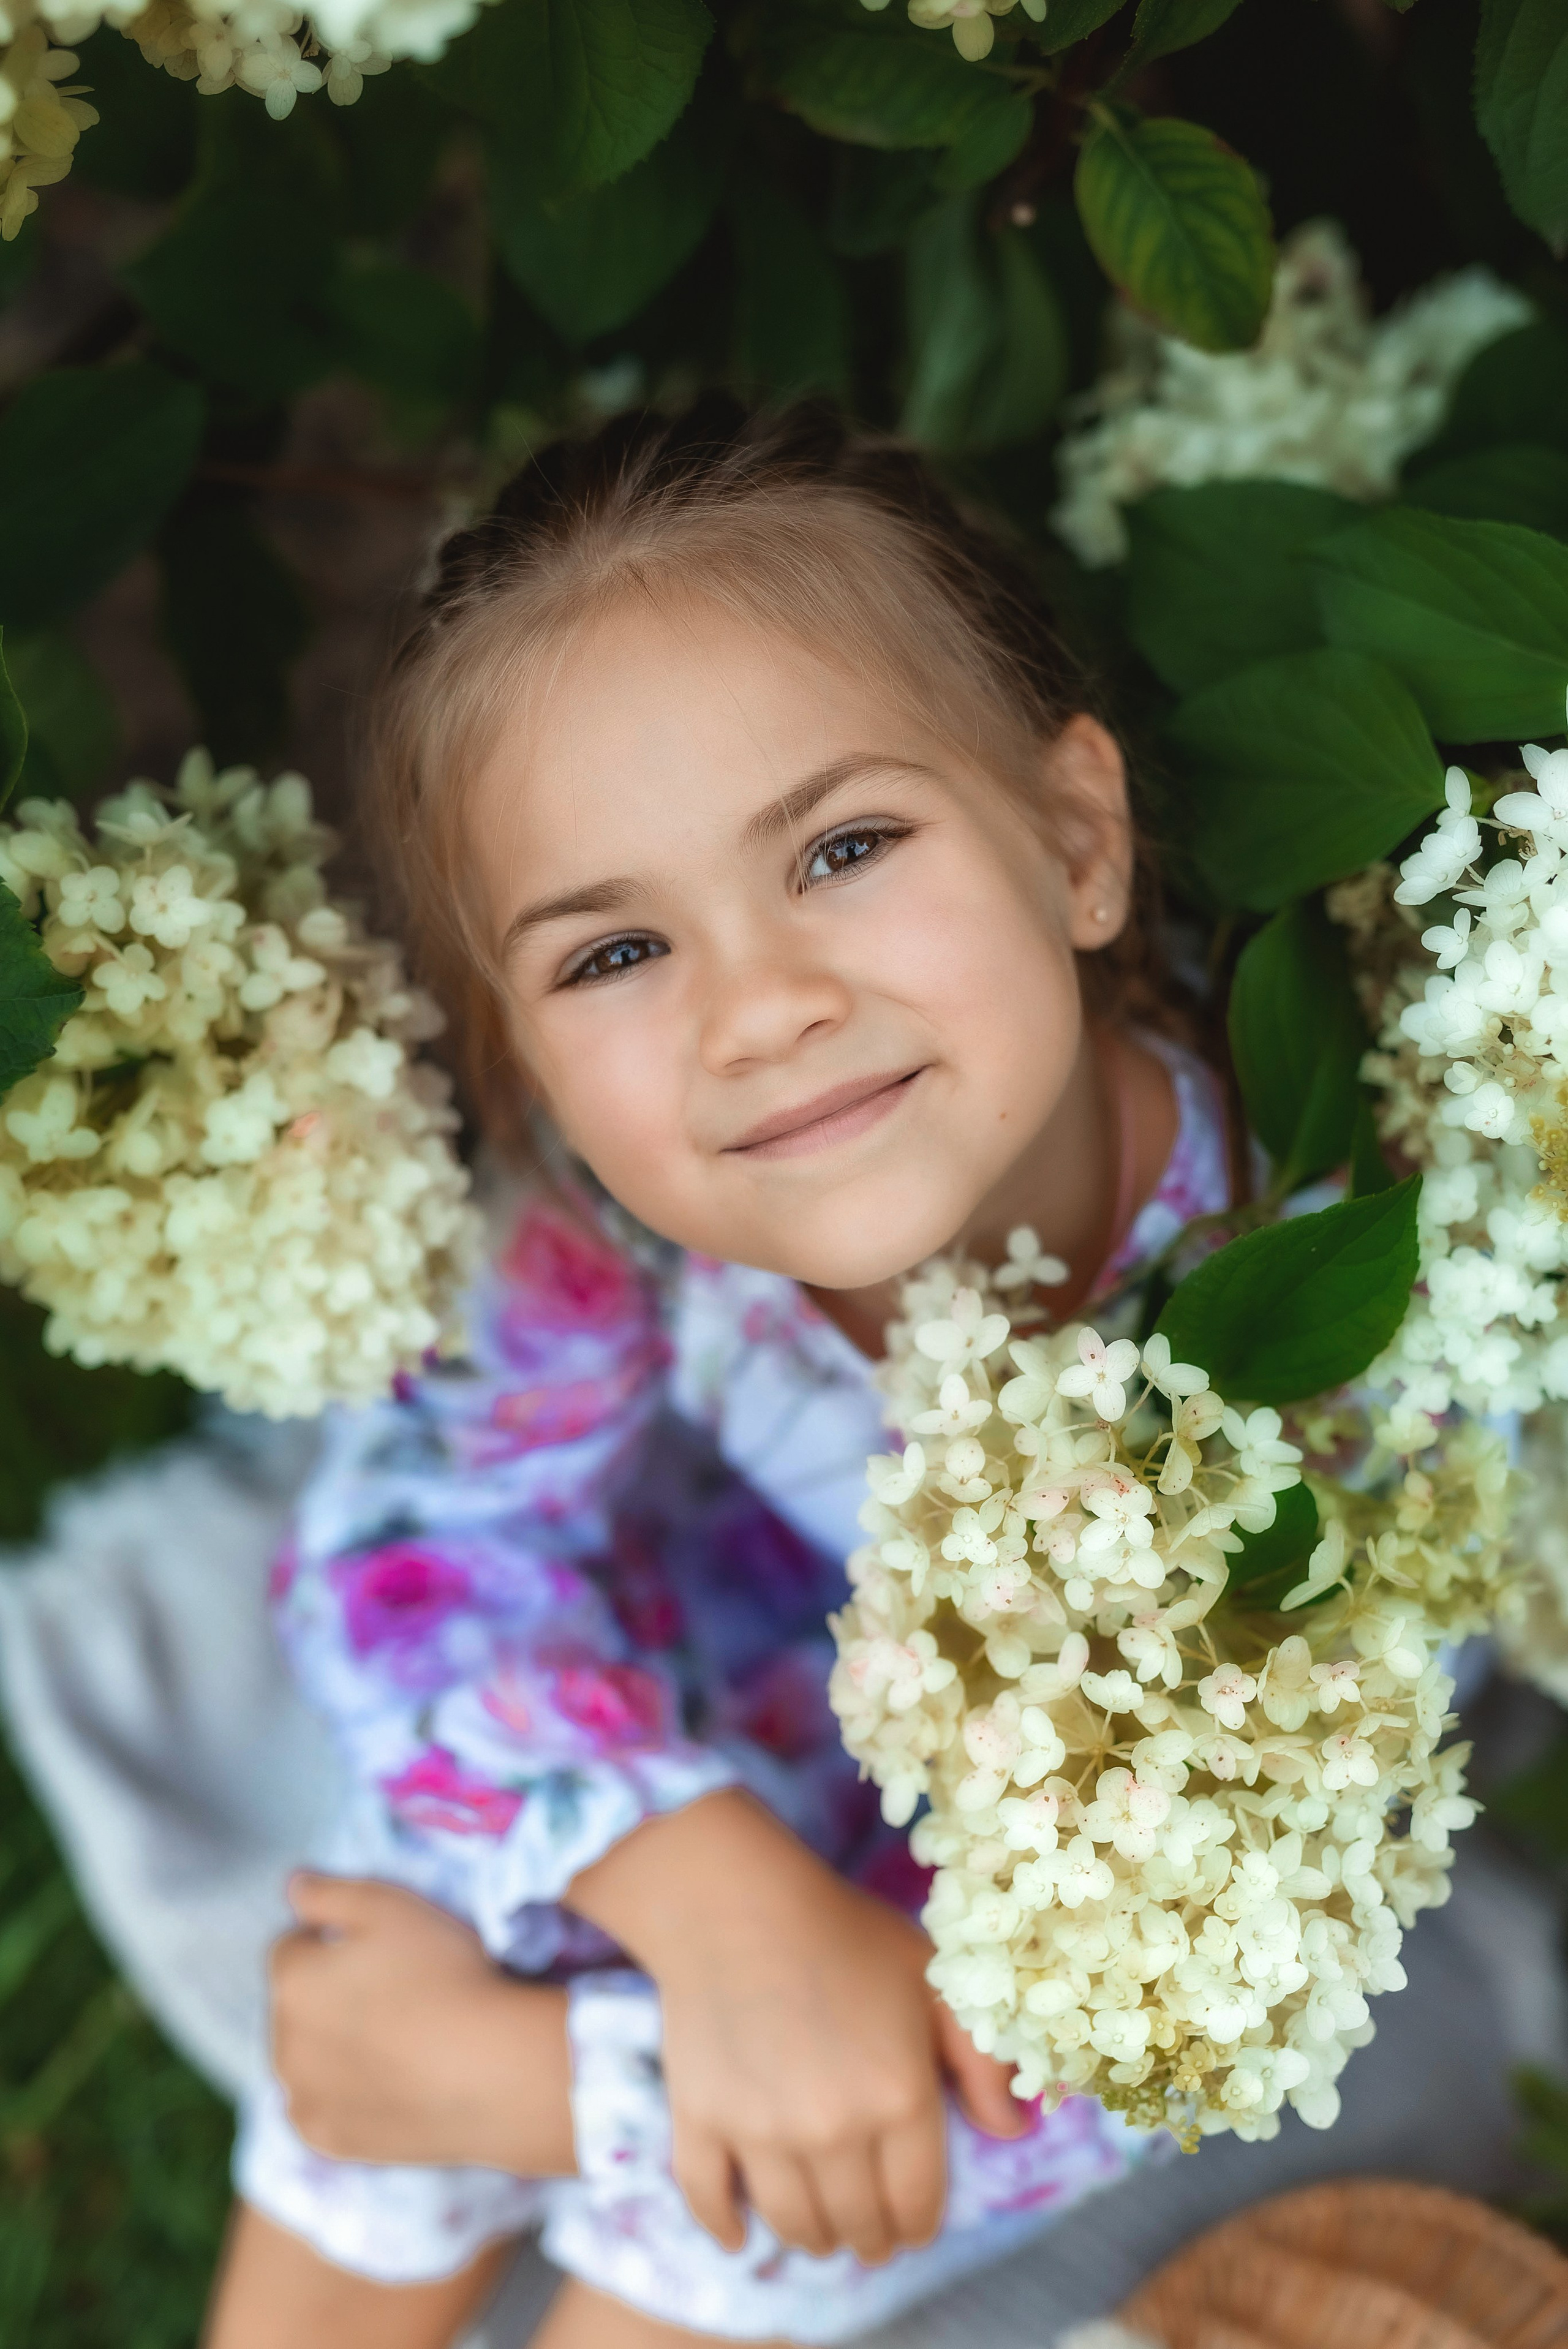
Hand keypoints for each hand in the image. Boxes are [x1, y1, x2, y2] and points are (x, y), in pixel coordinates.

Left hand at [270, 1875, 575, 2174]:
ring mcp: (302, 2096)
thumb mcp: (391, 1906)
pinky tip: (386, 2082)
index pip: (291, 1946)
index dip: (332, 1939)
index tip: (381, 1948)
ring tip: (393, 2039)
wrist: (493, 2072)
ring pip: (303, 2056)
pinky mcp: (327, 2141)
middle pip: (294, 2002)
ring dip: (328, 2043)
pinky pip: (320, 2106)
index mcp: (293, 1979)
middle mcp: (282, 2040)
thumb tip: (290, 1885)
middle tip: (392, 1991)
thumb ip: (330, 1892)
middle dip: (326, 1992)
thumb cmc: (445, 1974)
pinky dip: (341, 2093)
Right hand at [566, 1792, 1023, 2266]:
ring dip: (813, 2238)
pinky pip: (711, 2201)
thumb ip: (981, 2060)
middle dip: (872, 2237)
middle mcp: (832, 2129)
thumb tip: (1012, 2133)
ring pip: (793, 2225)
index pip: (917, 2206)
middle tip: (871, 2232)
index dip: (919, 2227)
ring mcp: (760, 2131)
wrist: (737, 1900)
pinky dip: (727, 2227)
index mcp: (899, 2097)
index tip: (913, 2228)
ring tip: (822, 2230)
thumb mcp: (934, 1980)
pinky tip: (740, 2235)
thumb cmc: (845, 1932)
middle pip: (858, 2225)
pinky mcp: (701, 2120)